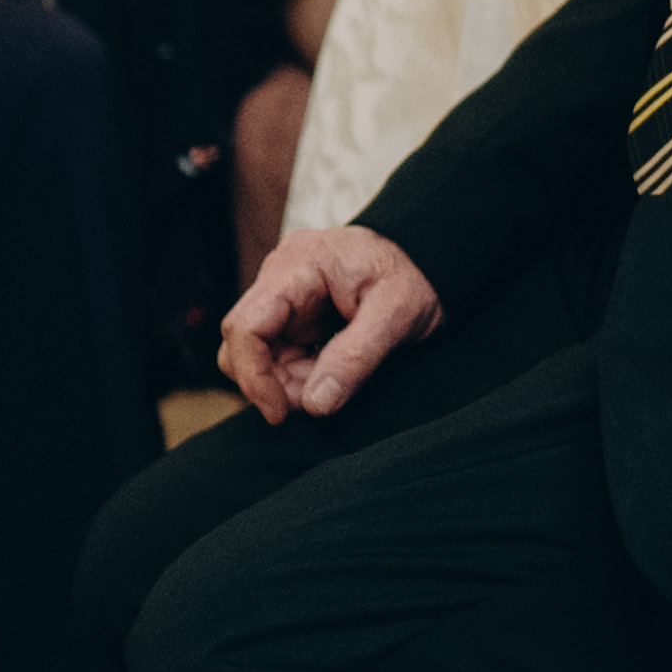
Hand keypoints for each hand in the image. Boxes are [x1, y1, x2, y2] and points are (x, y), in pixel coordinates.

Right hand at [219, 222, 440, 422]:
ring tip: (336, 380)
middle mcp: (280, 278)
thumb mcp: (397, 313)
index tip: (281, 413)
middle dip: (273, 382)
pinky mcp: (294, 317)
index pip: (245, 325)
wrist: (430, 258)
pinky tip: (334, 372)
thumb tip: (314, 403)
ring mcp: (285, 298)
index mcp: (298, 265)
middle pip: (242, 344)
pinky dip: (300, 376)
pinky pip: (278, 356)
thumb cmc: (416, 275)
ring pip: (257, 356)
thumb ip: (356, 357)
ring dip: (289, 382)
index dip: (254, 376)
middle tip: (322, 396)